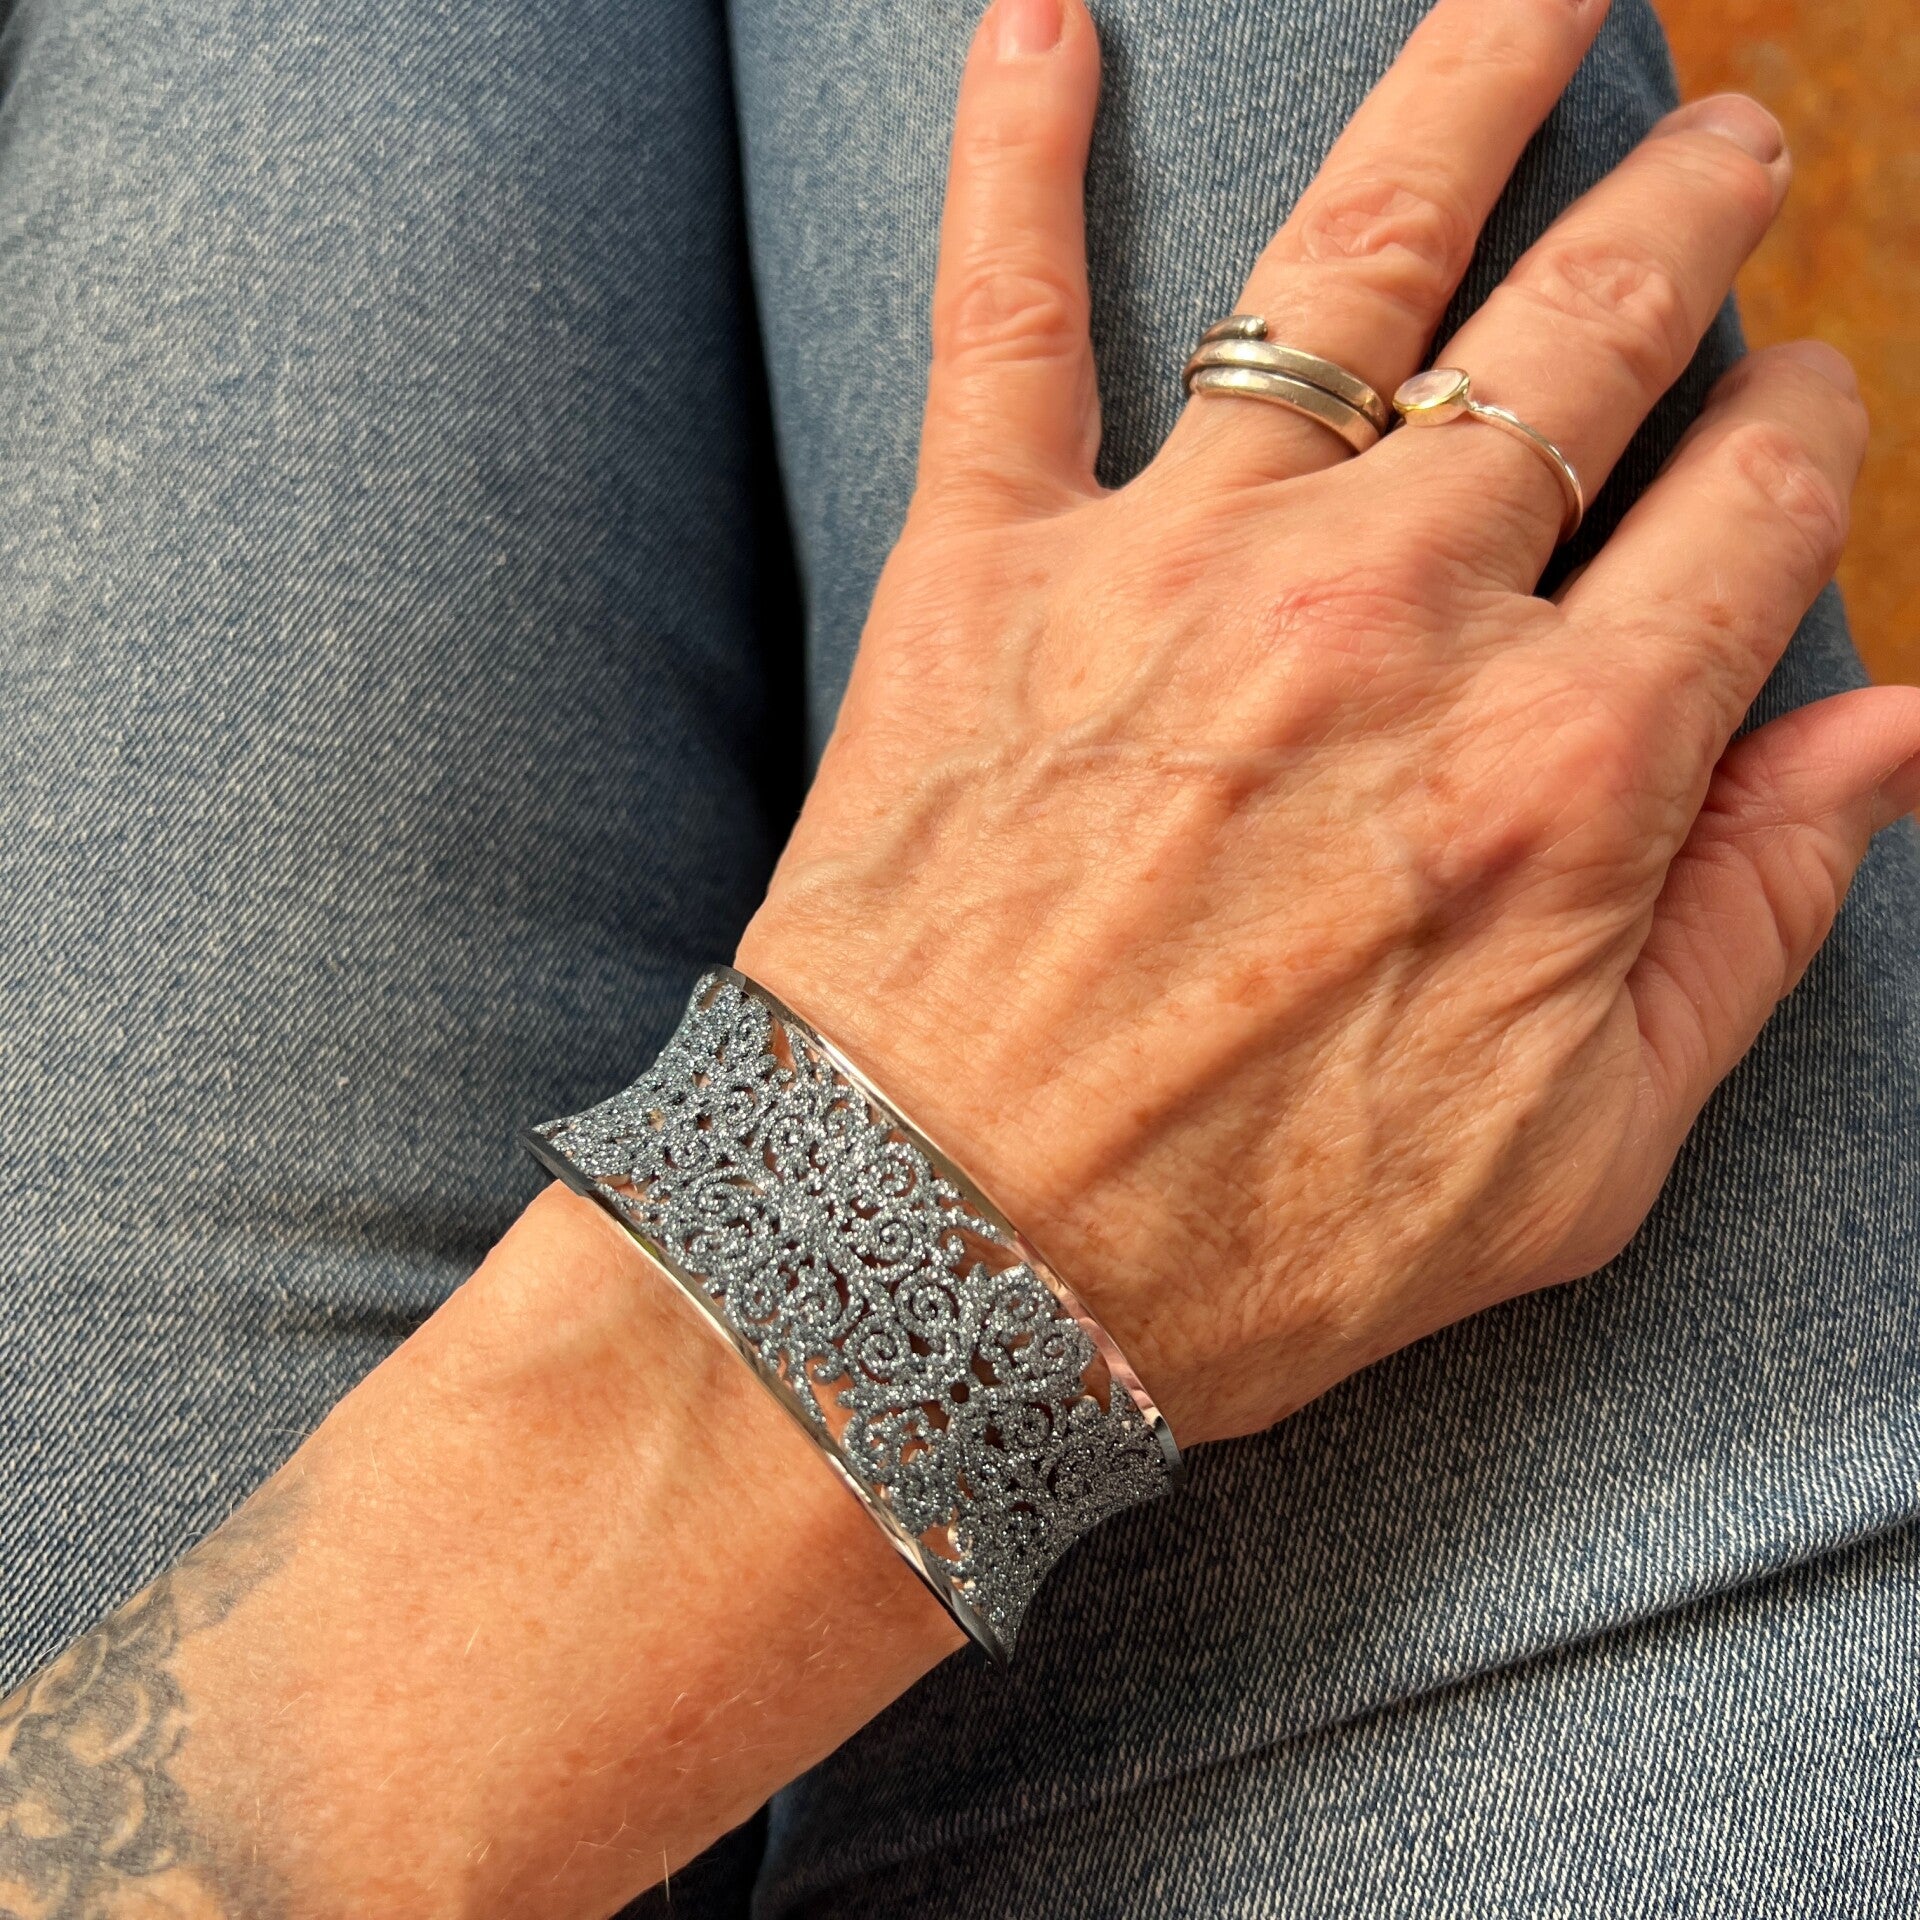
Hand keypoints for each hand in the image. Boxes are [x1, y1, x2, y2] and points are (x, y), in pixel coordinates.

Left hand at [738, 0, 1919, 1446]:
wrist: (940, 1261)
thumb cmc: (1248, 1243)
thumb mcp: (1569, 1163)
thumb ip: (1747, 936)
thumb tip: (1890, 733)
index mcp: (1564, 767)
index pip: (1748, 518)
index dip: (1793, 443)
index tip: (1788, 414)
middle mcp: (1393, 616)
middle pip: (1594, 338)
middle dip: (1687, 223)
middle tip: (1729, 150)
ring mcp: (1182, 567)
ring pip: (1364, 252)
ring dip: (1476, 87)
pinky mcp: (985, 568)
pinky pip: (1006, 313)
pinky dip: (1015, 158)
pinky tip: (1041, 26)